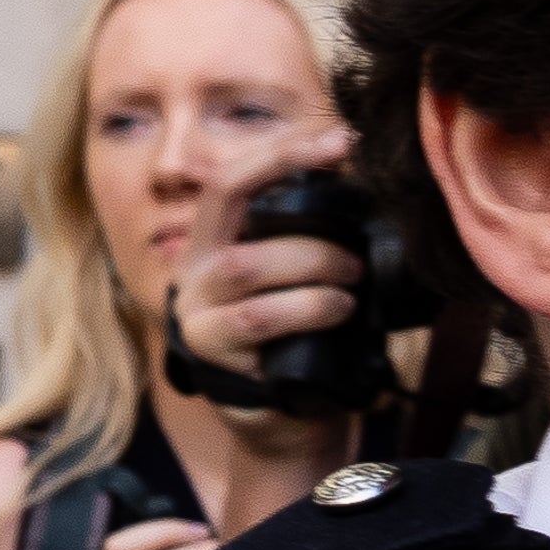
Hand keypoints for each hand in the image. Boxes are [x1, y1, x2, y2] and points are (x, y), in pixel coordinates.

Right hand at [169, 137, 370, 373]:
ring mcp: (197, 315)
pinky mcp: (212, 353)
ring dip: (314, 274)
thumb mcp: (292, 275)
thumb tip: (355, 177)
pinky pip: (259, 318)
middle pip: (241, 229)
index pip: (229, 181)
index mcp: (211, 242)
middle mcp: (194, 275)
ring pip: (248, 269)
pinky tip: (336, 314)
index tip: (341, 140)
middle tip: (355, 264)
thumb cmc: (293, 332)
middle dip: (312, 241)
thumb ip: (305, 232)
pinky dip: (308, 309)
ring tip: (349, 292)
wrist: (275, 409)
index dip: (281, 155)